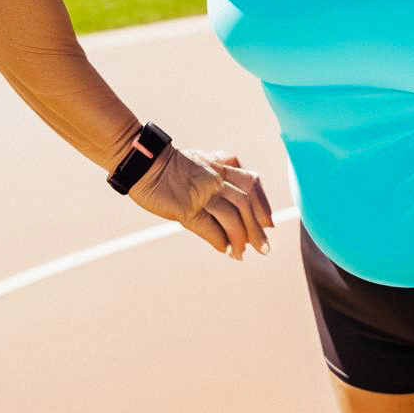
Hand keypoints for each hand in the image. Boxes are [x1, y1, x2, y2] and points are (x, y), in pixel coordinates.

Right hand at [127, 143, 274, 258]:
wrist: (144, 163)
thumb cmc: (172, 163)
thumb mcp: (202, 158)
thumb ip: (222, 164)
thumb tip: (238, 171)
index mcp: (221, 166)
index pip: (252, 183)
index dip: (263, 204)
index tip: (269, 222)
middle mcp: (216, 178)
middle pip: (246, 204)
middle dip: (257, 228)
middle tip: (264, 247)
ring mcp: (202, 193)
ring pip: (232, 217)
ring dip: (240, 239)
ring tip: (241, 254)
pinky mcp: (187, 209)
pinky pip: (210, 228)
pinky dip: (220, 240)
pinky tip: (225, 250)